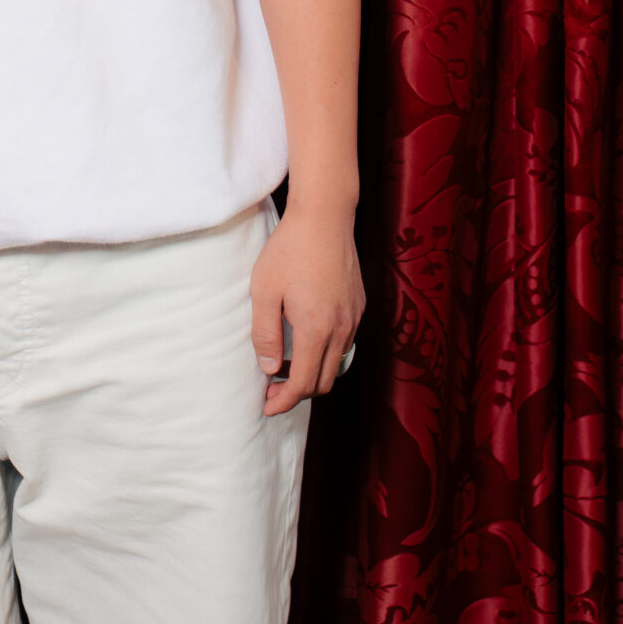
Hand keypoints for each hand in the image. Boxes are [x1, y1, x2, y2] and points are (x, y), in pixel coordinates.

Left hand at [248, 200, 363, 415]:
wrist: (325, 216)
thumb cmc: (289, 250)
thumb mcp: (264, 290)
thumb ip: (264, 334)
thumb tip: (269, 368)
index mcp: (315, 329)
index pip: (302, 383)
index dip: (284, 401)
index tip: (267, 407)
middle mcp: (341, 329)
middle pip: (323, 382)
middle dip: (297, 393)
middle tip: (272, 389)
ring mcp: (354, 318)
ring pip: (336, 364)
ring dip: (313, 374)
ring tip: (286, 366)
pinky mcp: (358, 305)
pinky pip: (345, 343)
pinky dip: (326, 354)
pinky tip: (307, 341)